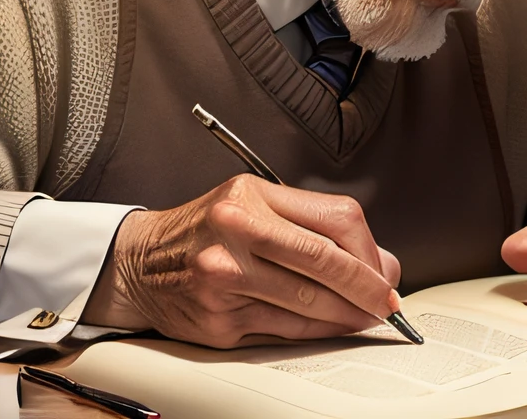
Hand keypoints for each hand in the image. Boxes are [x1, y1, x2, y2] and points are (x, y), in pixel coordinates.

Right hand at [82, 175, 401, 347]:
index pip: (336, 218)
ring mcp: (225, 278)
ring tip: (363, 317)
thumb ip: (314, 227)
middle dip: (368, 288)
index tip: (385, 272)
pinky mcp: (219, 319)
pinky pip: (286, 329)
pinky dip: (317, 331)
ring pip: (310, 302)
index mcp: (252, 195)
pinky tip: (329, 327)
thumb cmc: (203, 231)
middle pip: (326, 261)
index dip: (370, 251)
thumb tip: (379, 264)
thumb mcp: (254, 205)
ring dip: (348, 315)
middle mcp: (236, 231)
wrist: (138, 263)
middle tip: (387, 303)